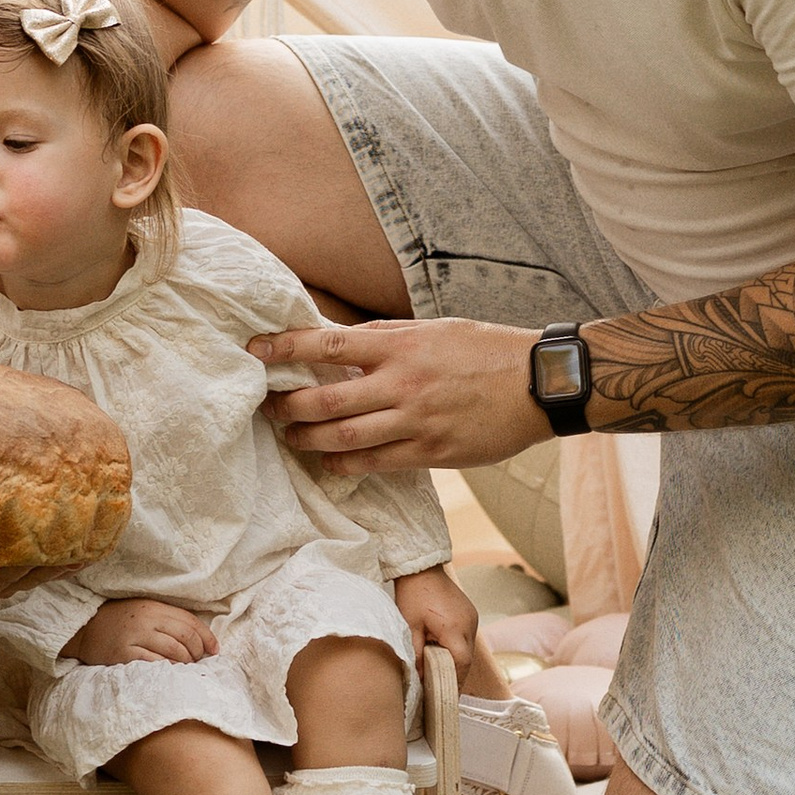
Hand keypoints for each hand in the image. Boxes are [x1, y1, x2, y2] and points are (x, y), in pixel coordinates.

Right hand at [63, 597, 218, 667]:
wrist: (85, 628)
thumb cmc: (120, 620)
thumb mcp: (144, 610)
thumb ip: (168, 619)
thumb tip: (200, 637)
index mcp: (154, 607)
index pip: (190, 621)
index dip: (207, 637)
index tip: (215, 650)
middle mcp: (146, 620)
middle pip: (185, 637)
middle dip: (198, 652)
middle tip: (199, 661)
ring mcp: (135, 637)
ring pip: (174, 651)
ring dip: (186, 663)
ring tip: (186, 668)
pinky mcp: (124, 654)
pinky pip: (155, 664)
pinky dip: (168, 669)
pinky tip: (171, 673)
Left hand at [252, 318, 545, 475]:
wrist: (538, 384)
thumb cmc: (485, 350)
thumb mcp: (433, 330)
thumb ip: (386, 338)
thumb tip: (338, 341)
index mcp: (401, 345)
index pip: (328, 343)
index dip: (286, 347)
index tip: (255, 349)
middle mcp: (403, 383)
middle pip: (326, 399)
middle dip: (288, 406)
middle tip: (268, 407)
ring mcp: (416, 421)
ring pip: (346, 437)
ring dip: (310, 440)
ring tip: (291, 438)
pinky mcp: (432, 453)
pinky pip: (377, 464)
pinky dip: (346, 464)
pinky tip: (330, 463)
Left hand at [389, 561, 481, 684]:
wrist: (422, 567)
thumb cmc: (413, 594)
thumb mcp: (410, 626)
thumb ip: (416, 654)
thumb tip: (419, 678)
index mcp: (455, 628)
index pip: (461, 664)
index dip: (453, 682)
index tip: (444, 696)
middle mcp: (469, 625)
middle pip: (467, 660)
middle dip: (454, 675)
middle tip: (440, 689)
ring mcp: (472, 618)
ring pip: (468, 650)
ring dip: (456, 661)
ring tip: (440, 672)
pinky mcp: (470, 614)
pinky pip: (467, 638)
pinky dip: (457, 648)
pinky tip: (443, 652)